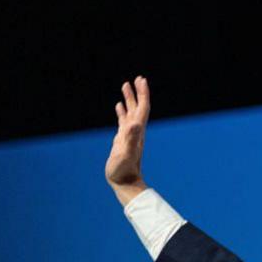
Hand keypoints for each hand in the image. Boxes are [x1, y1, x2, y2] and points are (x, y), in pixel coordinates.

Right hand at [105, 76, 150, 204]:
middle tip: (137, 78)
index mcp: (137, 131)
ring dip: (129, 99)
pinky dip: (122, 111)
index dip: (143, 94)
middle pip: (138, 107)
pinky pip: (123, 121)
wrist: (124, 182)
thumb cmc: (123, 170)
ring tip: (125, 85)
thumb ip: (130, 139)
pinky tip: (119, 106)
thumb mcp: (125, 153)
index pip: (142, 108)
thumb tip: (134, 124)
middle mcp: (135, 131)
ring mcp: (129, 135)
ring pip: (130, 112)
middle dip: (138, 92)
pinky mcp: (122, 140)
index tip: (141, 80)